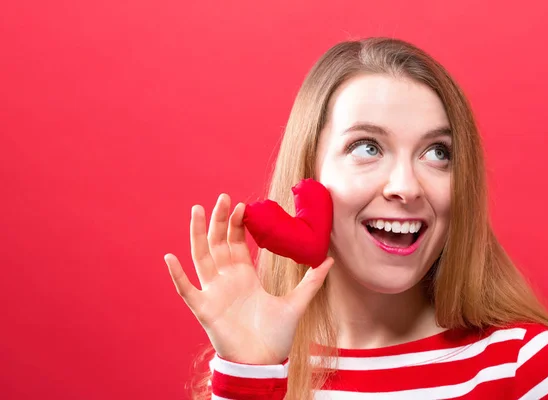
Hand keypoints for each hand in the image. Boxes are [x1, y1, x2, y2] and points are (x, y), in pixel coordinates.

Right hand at [164, 194, 333, 364]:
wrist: (263, 362)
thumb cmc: (275, 335)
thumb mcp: (296, 303)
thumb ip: (311, 281)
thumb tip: (330, 259)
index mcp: (245, 276)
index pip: (237, 243)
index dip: (237, 224)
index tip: (243, 205)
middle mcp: (227, 280)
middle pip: (218, 243)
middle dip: (219, 220)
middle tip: (222, 197)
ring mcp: (214, 292)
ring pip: (201, 257)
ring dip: (197, 234)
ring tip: (196, 209)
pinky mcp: (204, 309)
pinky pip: (186, 290)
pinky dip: (177, 275)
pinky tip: (170, 257)